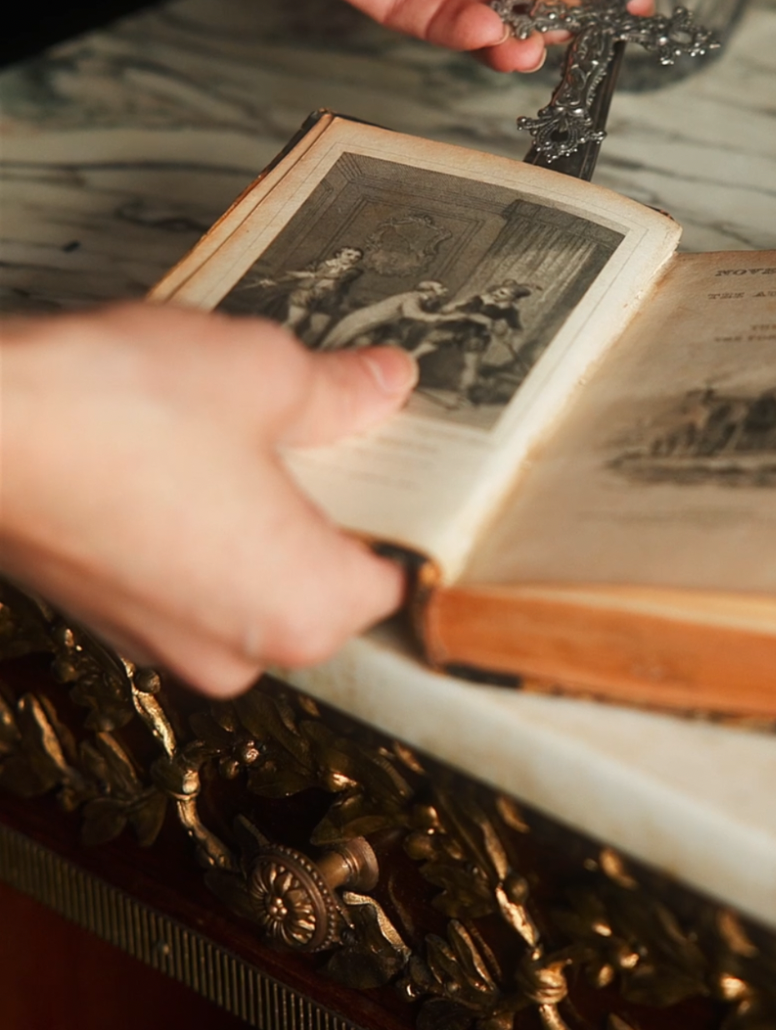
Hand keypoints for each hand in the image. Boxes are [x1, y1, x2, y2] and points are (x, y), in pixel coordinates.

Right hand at [0, 304, 417, 694]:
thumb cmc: (113, 412)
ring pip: (255, 579)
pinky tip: (188, 457)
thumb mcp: (264, 376)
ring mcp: (166, 642)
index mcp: (303, 609)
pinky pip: (192, 577)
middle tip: (338, 429)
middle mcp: (239, 652)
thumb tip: (384, 385)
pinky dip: (203, 527)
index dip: (407, 510)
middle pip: (328, 582)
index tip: (410, 461)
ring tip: (254, 434)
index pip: (399, 577)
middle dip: (335, 508)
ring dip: (264, 515)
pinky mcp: (111, 616)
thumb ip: (341, 393)